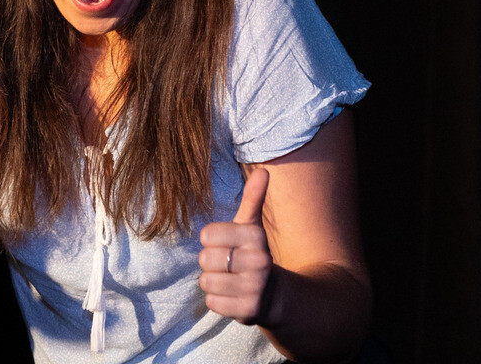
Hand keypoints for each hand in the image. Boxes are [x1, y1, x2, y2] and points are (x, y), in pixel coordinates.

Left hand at [198, 166, 273, 324]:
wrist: (276, 294)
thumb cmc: (254, 254)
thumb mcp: (253, 227)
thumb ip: (254, 199)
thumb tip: (263, 171)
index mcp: (255, 236)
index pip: (207, 235)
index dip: (211, 241)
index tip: (226, 245)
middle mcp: (258, 261)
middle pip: (205, 259)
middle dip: (211, 263)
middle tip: (228, 266)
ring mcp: (254, 287)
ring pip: (206, 281)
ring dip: (213, 282)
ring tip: (230, 281)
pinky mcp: (248, 310)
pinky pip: (212, 301)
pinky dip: (217, 300)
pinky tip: (232, 296)